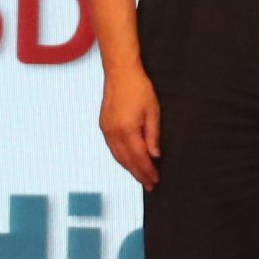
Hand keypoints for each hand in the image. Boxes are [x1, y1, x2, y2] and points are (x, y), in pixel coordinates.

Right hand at [100, 64, 161, 187]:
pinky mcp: (104, 126)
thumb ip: (153, 136)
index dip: (147, 170)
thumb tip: (154, 155)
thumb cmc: (138, 89)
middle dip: (139, 174)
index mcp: (127, 130)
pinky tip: (128, 162)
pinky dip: (121, 159)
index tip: (155, 180)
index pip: (139, 158)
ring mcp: (106, 130)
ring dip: (129, 169)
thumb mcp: (153, 112)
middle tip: (149, 185)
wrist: (120, 73)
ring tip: (140, 177)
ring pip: (118, 157)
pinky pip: (112, 149)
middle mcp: (114, 133)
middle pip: (127, 161)